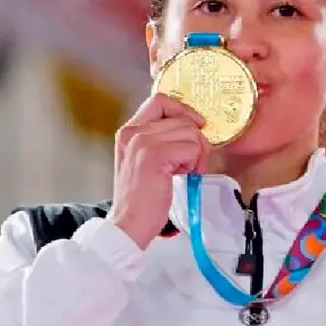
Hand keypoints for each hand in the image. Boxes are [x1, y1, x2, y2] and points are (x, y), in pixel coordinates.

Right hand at [111, 93, 208, 249]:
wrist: (128, 224)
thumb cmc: (140, 199)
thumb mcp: (143, 161)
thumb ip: (159, 140)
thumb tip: (191, 127)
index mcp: (129, 131)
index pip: (160, 100)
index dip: (183, 110)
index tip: (195, 125)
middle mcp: (133, 132)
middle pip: (182, 117)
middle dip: (195, 140)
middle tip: (191, 163)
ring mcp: (143, 142)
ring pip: (190, 132)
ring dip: (196, 154)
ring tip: (184, 172)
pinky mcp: (156, 156)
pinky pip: (192, 148)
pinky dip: (194, 164)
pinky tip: (182, 176)